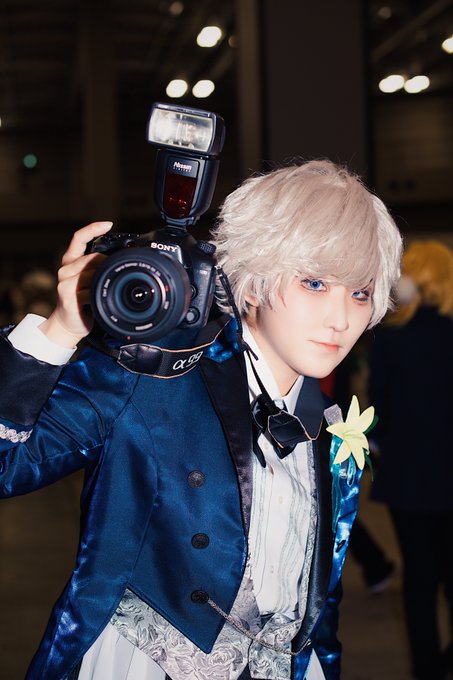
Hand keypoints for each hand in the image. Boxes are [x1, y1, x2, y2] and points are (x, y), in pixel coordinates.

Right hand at [39, 221, 112, 346]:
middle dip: (109, 264)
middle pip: (93, 257)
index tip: (108, 224)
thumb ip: (98, 268)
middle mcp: (65, 269)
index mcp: (70, 261)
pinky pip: (90, 290)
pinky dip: (100, 294)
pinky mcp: (68, 297)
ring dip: (105, 279)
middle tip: (118, 274)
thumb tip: (121, 260)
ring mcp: (65, 283)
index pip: (79, 238)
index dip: (93, 228)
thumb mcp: (90, 281)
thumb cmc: (83, 302)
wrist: (68, 324)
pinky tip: (102, 299)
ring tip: (109, 289)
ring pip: (92, 272)